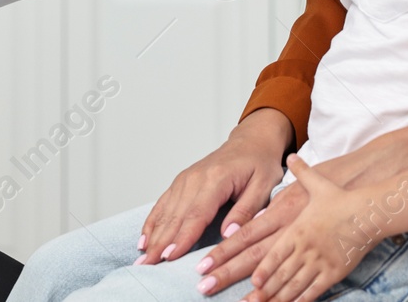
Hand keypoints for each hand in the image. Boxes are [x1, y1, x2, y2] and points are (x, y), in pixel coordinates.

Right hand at [138, 109, 287, 267]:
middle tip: (148, 265)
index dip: (182, 237)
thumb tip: (228, 235)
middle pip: (175, 216)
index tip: (169, 256)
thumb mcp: (264, 186)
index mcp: (216, 179)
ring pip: (166, 211)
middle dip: (160, 242)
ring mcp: (185, 179)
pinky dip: (152, 221)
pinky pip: (163, 203)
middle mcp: (195, 178)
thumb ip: (246, 211)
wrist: (250, 142)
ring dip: (153, 235)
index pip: (196, 214)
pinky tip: (145, 238)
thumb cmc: (259, 164)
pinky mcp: (182, 182)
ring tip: (143, 257)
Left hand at [241, 156, 371, 301]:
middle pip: (274, 270)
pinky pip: (313, 290)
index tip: (239, 275)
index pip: (265, 247)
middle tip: (236, 297)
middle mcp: (302, 246)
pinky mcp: (333, 272)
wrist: (369, 212)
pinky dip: (300, 299)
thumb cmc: (342, 198)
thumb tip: (291, 157)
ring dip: (274, 296)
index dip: (252, 263)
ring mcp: (317, 260)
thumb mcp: (317, 183)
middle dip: (253, 285)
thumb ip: (300, 172)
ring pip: (291, 283)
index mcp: (292, 225)